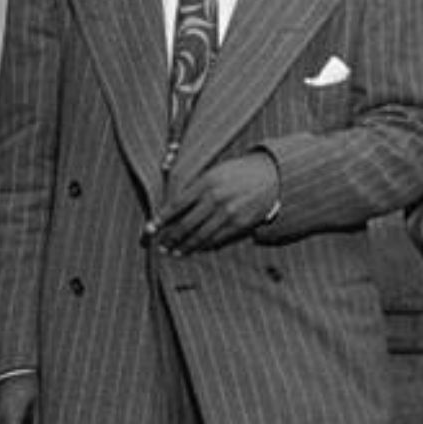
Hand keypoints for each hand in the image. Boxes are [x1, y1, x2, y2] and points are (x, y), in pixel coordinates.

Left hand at [151, 151, 278, 253]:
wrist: (272, 177)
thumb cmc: (240, 172)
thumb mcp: (215, 172)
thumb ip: (195, 187)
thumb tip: (173, 207)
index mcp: (206, 182)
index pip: (176, 205)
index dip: (161, 219)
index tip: (150, 229)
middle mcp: (215, 198)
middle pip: (185, 224)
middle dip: (170, 237)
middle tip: (161, 245)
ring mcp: (228, 213)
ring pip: (200, 235)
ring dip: (184, 246)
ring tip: (174, 252)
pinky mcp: (239, 224)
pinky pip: (217, 239)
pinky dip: (204, 246)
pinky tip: (195, 249)